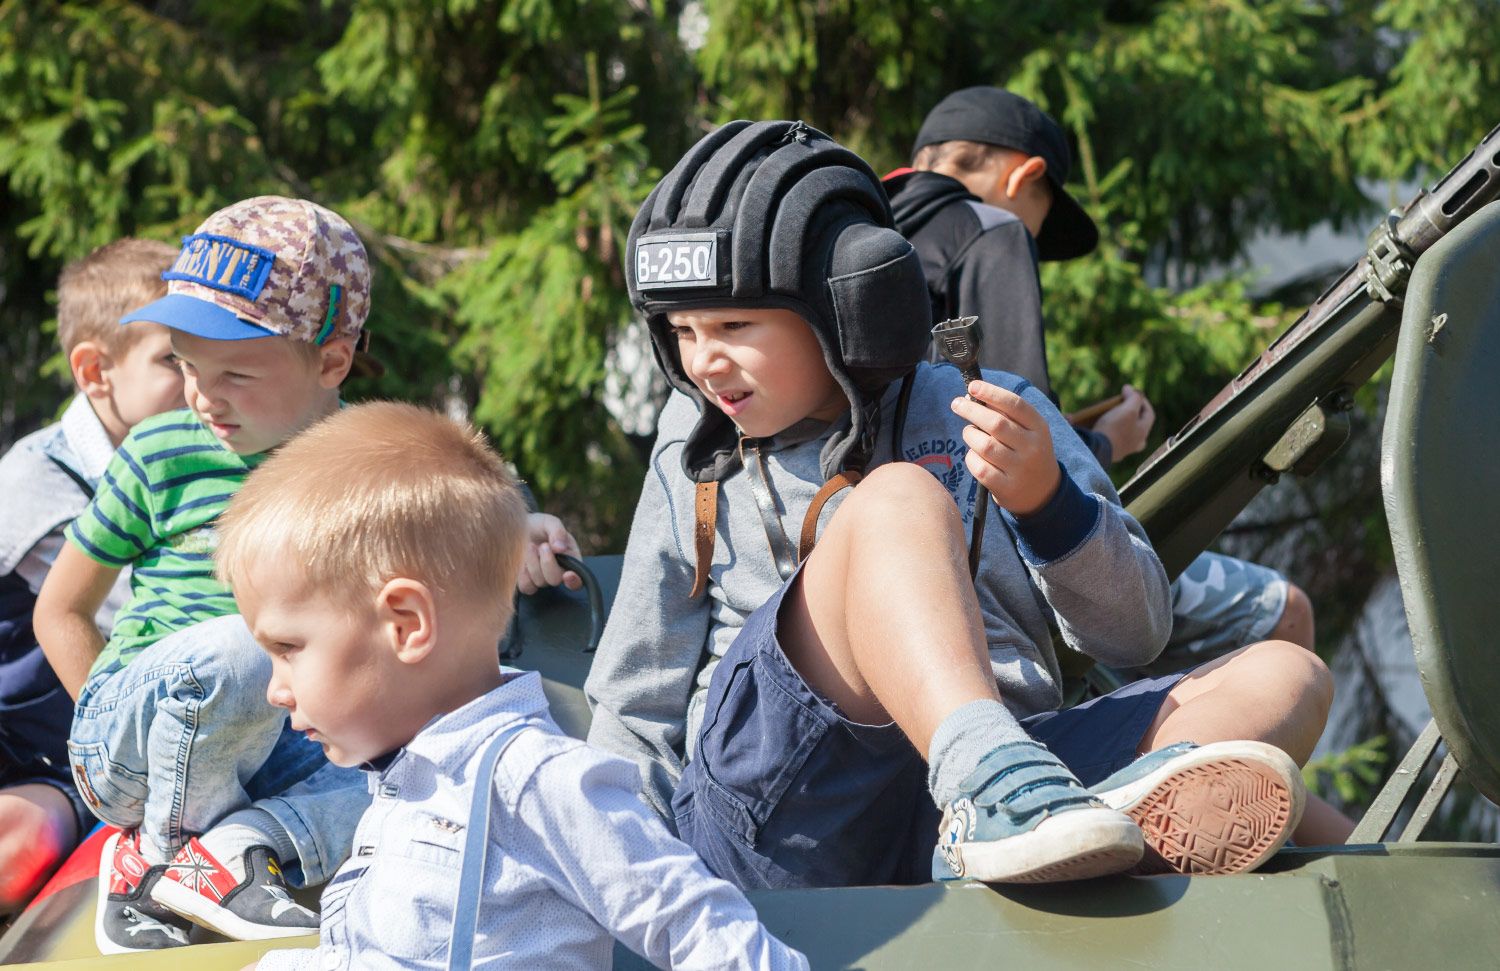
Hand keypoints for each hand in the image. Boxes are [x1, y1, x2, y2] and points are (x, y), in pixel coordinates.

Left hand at [517, 513, 581, 594]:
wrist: (518, 527)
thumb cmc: (538, 525)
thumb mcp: (550, 522)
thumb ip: (558, 532)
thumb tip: (560, 548)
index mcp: (571, 559)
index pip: (578, 579)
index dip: (574, 581)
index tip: (567, 574)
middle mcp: (558, 572)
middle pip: (556, 580)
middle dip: (547, 562)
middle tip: (543, 545)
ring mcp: (542, 579)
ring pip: (540, 582)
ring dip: (533, 563)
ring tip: (531, 546)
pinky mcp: (528, 582)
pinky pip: (527, 587)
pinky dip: (523, 574)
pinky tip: (523, 560)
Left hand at [950, 380, 1060, 516]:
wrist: (1043, 491)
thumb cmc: (1026, 450)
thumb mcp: (1028, 430)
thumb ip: (1006, 413)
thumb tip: (972, 395)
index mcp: (1039, 427)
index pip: (1015, 404)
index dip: (991, 393)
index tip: (972, 386)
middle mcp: (1032, 447)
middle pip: (996, 424)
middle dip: (971, 410)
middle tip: (956, 404)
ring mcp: (1020, 469)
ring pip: (984, 445)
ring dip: (970, 434)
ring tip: (970, 432)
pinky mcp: (1006, 487)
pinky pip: (979, 467)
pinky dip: (971, 457)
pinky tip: (974, 454)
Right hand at [1090, 384, 1154, 461]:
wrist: (1096, 449)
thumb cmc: (1115, 428)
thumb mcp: (1128, 409)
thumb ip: (1133, 398)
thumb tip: (1130, 388)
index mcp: (1143, 433)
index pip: (1149, 413)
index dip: (1142, 400)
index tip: (1132, 391)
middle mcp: (1135, 444)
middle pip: (1138, 425)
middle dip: (1133, 414)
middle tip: (1125, 406)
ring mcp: (1123, 450)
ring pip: (1126, 433)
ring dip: (1121, 422)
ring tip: (1112, 414)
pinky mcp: (1110, 453)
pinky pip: (1113, 439)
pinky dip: (1110, 430)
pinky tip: (1102, 425)